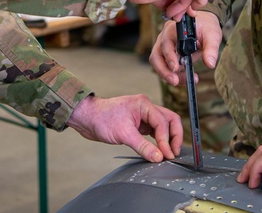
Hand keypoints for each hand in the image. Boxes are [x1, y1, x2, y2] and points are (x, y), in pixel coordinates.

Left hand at [67, 94, 182, 161]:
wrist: (87, 118)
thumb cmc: (101, 119)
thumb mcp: (123, 134)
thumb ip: (143, 146)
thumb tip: (158, 157)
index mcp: (144, 104)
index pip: (162, 122)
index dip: (166, 140)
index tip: (167, 155)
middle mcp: (146, 108)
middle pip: (169, 120)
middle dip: (174, 136)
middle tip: (173, 153)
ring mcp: (143, 116)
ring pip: (163, 126)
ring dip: (167, 139)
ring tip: (168, 154)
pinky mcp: (138, 124)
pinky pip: (154, 132)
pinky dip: (158, 140)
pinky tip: (158, 150)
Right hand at [150, 11, 221, 85]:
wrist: (203, 24)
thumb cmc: (206, 27)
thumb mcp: (212, 35)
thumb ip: (211, 49)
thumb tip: (210, 64)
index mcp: (173, 29)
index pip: (166, 44)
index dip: (169, 57)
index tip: (176, 68)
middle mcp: (164, 37)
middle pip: (156, 56)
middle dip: (164, 71)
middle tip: (175, 81)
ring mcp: (163, 46)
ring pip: (158, 63)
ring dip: (168, 75)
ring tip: (185, 81)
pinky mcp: (167, 54)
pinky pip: (165, 67)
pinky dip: (174, 74)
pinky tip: (187, 78)